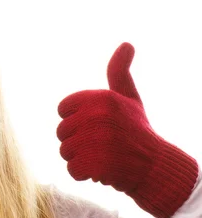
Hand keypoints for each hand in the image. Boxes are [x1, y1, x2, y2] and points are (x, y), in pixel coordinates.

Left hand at [56, 42, 197, 217]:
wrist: (157, 168)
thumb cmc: (137, 131)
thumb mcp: (128, 97)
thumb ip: (119, 72)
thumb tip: (127, 43)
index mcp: (101, 98)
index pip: (62, 109)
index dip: (75, 119)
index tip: (95, 125)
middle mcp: (99, 117)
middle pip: (61, 132)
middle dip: (76, 141)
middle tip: (101, 144)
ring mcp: (99, 142)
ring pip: (65, 151)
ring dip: (80, 158)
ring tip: (102, 156)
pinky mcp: (98, 165)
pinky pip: (73, 170)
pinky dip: (83, 174)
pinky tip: (102, 170)